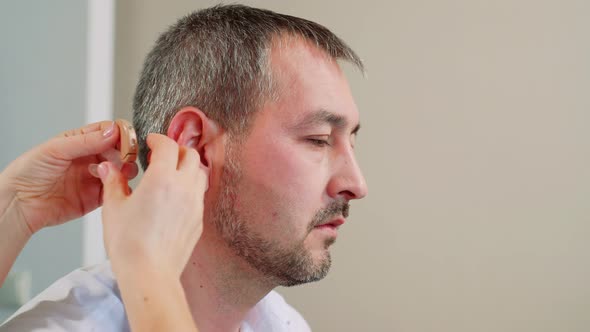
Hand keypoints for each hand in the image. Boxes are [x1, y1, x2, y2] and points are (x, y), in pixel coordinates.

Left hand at [0, 121, 138, 233]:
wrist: (19, 204)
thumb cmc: (28, 172)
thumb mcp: (56, 149)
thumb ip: (86, 141)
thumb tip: (112, 131)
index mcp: (79, 141)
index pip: (106, 132)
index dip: (119, 134)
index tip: (127, 139)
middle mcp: (88, 158)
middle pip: (118, 151)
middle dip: (125, 153)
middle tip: (126, 158)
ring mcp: (93, 178)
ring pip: (120, 170)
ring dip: (124, 170)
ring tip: (118, 172)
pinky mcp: (95, 198)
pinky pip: (114, 191)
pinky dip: (119, 188)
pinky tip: (114, 185)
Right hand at [98, 134, 207, 277]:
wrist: (150, 273)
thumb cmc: (130, 244)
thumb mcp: (114, 208)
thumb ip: (113, 182)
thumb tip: (109, 168)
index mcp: (162, 179)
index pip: (168, 145)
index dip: (159, 139)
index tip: (152, 141)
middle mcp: (184, 188)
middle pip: (191, 155)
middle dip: (177, 150)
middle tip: (162, 155)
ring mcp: (195, 204)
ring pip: (200, 173)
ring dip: (187, 167)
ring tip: (171, 173)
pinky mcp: (199, 220)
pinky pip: (200, 194)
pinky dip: (190, 187)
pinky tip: (175, 196)